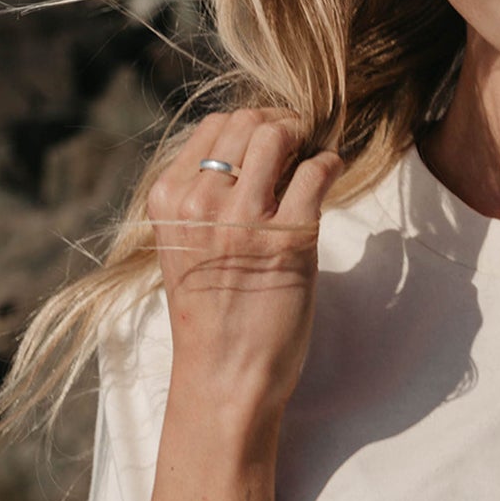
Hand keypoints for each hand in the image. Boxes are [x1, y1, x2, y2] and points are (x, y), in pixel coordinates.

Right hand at [145, 108, 343, 419]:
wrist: (223, 378)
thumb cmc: (211, 317)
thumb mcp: (185, 246)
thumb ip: (203, 201)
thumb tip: (248, 151)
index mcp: (169, 199)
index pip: (213, 128)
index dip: (250, 127)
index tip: (271, 144)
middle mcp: (199, 202)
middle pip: (246, 122)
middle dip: (280, 125)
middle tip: (299, 144)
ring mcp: (243, 219)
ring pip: (277, 136)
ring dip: (304, 139)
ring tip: (312, 157)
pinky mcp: (288, 238)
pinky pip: (315, 172)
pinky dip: (329, 165)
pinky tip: (330, 174)